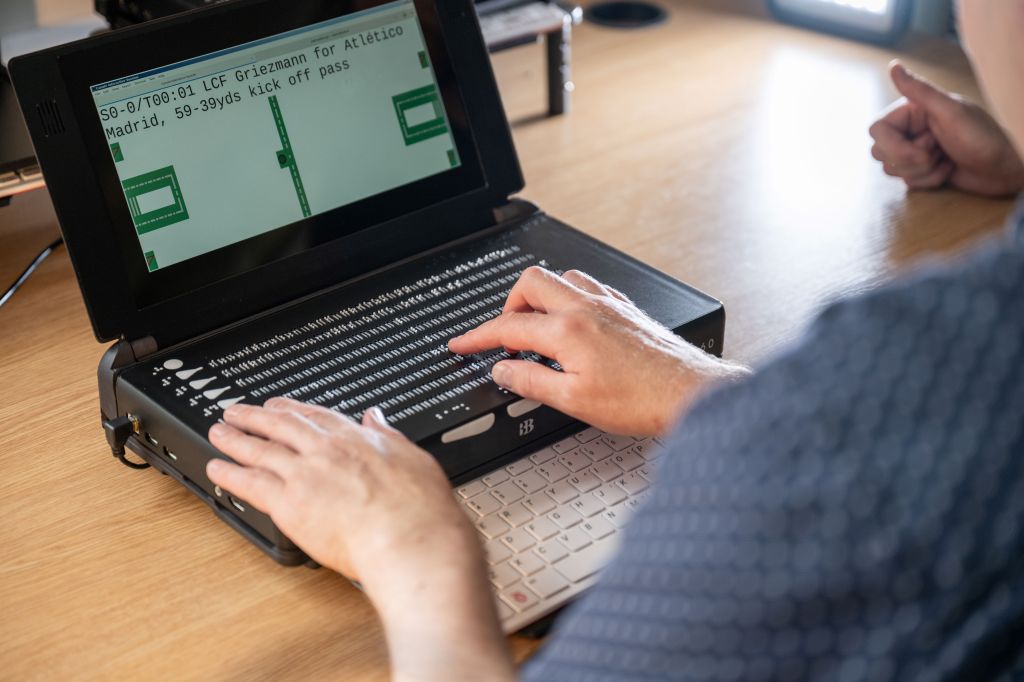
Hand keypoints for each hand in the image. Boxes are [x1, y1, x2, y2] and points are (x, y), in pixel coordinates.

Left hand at [206, 399, 514, 681]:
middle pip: (281, 426)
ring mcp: (305, 475)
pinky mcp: (289, 504)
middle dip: (256, 416)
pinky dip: (229, 474)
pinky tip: (216, 468)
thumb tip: (378, 419)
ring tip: (218, 431)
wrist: (411, 539)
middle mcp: (327, 451)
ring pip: (260, 450)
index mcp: (357, 439)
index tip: (279, 406)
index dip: (293, 409)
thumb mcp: (413, 457)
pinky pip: (250, 484)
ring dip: (235, 438)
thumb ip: (389, 436)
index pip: (317, 417)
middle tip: (237, 410)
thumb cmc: (420, 510)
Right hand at [448, 267, 749, 435]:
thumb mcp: (573, 402)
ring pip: (560, 279)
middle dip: (507, 307)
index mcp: (567, 330)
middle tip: (502, 336)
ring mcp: (608, 304)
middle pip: (529, 284)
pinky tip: (573, 323)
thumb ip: (530, 382)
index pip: (507, 327)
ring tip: (536, 330)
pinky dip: (568, 299)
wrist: (689, 394)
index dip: (477, 337)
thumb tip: (502, 371)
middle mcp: (586, 307)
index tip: (462, 345)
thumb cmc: (641, 401)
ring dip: (540, 299)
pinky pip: (587, 287)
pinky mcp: (626, 309)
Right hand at [869, 61, 1023, 195]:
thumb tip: (893, 66)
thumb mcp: (951, 112)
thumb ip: (920, 91)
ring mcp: (915, 150)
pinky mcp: (922, 169)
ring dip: (922, 171)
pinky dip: (929, 180)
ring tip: (946, 159)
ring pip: (892, 169)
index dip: (893, 145)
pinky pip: (907, 182)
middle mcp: (911, 129)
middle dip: (909, 160)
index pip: (877, 130)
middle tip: (937, 151)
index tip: (921, 147)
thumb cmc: (984, 138)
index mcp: (914, 111)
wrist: (1005, 168)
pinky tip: (949, 169)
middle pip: (880, 152)